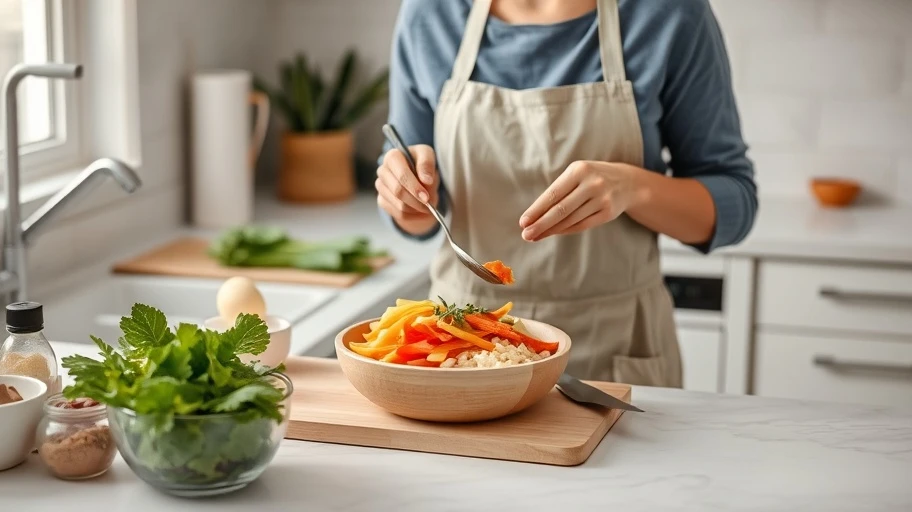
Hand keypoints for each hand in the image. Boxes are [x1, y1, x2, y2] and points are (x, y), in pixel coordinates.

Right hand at [376, 145, 439, 235]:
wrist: (417, 176)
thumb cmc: (420, 163)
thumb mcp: (427, 156)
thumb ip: (427, 164)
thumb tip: (427, 180)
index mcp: (392, 157)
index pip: (401, 175)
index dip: (414, 187)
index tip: (426, 197)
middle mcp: (382, 171)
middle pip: (398, 191)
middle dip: (416, 200)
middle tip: (429, 204)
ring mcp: (380, 187)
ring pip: (399, 205)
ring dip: (416, 208)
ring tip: (427, 205)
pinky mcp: (382, 200)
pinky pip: (398, 213)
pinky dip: (412, 214)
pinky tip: (418, 207)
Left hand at [519, 161, 647, 240]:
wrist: (627, 182)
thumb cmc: (591, 178)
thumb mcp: (576, 174)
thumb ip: (558, 191)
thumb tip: (534, 215)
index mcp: (579, 170)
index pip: (553, 194)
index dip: (537, 210)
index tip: (523, 222)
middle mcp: (592, 184)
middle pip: (561, 209)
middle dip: (541, 224)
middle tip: (526, 235)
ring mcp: (602, 199)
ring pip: (570, 220)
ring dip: (550, 230)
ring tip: (535, 236)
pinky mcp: (608, 213)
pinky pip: (582, 225)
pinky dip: (565, 230)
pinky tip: (553, 233)